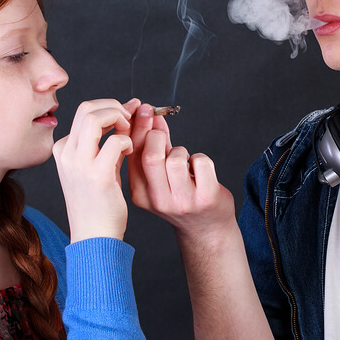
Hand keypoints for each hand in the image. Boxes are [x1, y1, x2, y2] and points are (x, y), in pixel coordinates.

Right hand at [53, 98, 139, 241]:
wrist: (95, 237)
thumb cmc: (100, 202)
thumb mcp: (100, 164)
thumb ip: (110, 138)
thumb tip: (130, 108)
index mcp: (64, 149)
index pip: (85, 112)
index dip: (110, 107)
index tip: (129, 112)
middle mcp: (66, 153)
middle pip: (87, 108)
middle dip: (114, 107)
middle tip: (131, 119)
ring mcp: (78, 164)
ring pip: (95, 117)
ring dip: (119, 118)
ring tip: (130, 132)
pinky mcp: (96, 174)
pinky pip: (115, 141)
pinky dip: (128, 141)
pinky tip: (131, 153)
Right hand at [128, 103, 234, 240]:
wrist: (206, 230)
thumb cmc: (182, 199)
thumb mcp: (160, 178)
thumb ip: (155, 148)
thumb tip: (151, 116)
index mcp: (140, 194)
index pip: (133, 156)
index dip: (138, 128)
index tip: (145, 109)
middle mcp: (158, 200)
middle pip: (151, 156)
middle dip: (156, 134)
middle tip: (162, 131)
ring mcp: (182, 201)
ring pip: (176, 158)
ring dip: (182, 151)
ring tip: (185, 161)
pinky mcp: (206, 198)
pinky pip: (201, 162)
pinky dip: (201, 158)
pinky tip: (200, 170)